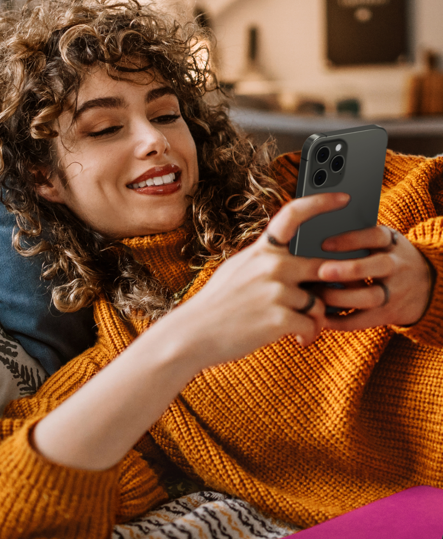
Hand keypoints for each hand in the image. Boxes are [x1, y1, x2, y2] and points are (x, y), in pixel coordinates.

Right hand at [187, 191, 349, 360]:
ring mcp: (276, 291)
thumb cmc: (217, 305)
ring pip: (319, 302)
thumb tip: (290, 259)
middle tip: (324, 303)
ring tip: (302, 331)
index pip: (293, 215)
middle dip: (328, 288)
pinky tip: (298, 341)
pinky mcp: (279, 318)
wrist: (193, 334)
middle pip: (322, 267)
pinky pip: (312, 325)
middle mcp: (271, 265)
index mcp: (262, 250)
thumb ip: (265, 261)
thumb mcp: (238, 269)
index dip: (322, 203)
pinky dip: (309, 336)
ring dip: (316, 320)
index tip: (344, 198)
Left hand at [318, 225, 432, 330]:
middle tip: (321, 271)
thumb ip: (358, 240)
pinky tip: (321, 317)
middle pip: (378, 266)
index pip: (376, 235)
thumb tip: (315, 239)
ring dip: (341, 298)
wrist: (426, 285)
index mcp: (392, 242)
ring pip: (371, 297)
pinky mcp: (389, 314)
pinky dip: (340, 321)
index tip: (324, 243)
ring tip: (316, 295)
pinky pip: (363, 320)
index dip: (351, 239)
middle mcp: (398, 266)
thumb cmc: (388, 257)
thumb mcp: (383, 242)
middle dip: (350, 269)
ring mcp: (395, 292)